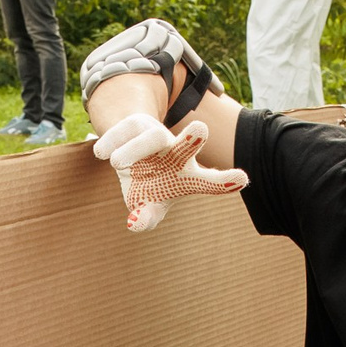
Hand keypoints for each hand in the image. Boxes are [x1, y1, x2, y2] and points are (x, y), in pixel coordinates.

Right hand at [91, 112, 248, 232]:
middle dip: (193, 139)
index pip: (209, 182)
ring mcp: (157, 136)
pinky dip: (111, 144)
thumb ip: (146, 218)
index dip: (224, 182)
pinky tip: (103, 153)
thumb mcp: (147, 206)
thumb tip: (136, 222)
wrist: (127, 151)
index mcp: (187, 176)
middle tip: (200, 129)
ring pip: (151, 138)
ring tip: (117, 164)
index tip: (242, 179)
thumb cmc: (147, 185)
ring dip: (132, 152)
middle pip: (187, 146)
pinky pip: (123, 132)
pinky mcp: (135, 124)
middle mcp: (177, 153)